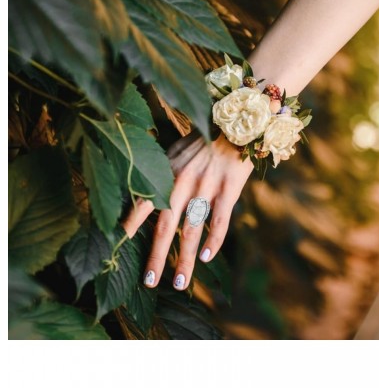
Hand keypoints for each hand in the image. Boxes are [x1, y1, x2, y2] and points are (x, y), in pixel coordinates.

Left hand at [123, 133, 252, 289]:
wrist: (234, 122)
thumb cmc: (202, 139)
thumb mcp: (174, 150)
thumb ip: (161, 172)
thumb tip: (144, 194)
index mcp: (166, 172)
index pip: (143, 204)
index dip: (129, 227)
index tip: (116, 247)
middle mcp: (182, 182)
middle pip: (165, 226)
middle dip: (156, 256)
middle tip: (149, 281)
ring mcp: (206, 187)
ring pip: (192, 230)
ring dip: (184, 260)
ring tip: (180, 283)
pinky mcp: (228, 189)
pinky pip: (220, 221)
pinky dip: (213, 242)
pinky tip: (205, 258)